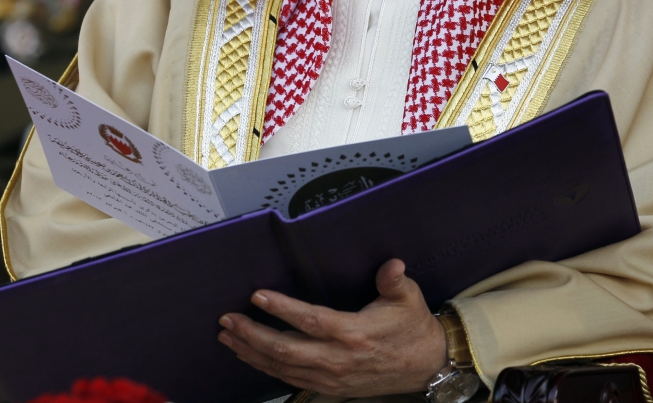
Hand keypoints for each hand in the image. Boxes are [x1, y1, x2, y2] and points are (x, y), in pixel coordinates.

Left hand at [218, 259, 447, 397]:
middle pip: (285, 349)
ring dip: (251, 352)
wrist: (425, 364)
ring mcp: (331, 377)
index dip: (281, 308)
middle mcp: (338, 359)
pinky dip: (266, 367)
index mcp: (353, 333)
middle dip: (251, 334)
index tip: (257, 296)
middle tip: (228, 320)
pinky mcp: (330, 388)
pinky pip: (290, 379)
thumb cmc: (412, 327)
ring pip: (282, 367)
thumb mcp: (409, 298)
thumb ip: (394, 280)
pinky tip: (251, 356)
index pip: (309, 320)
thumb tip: (392, 264)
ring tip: (228, 337)